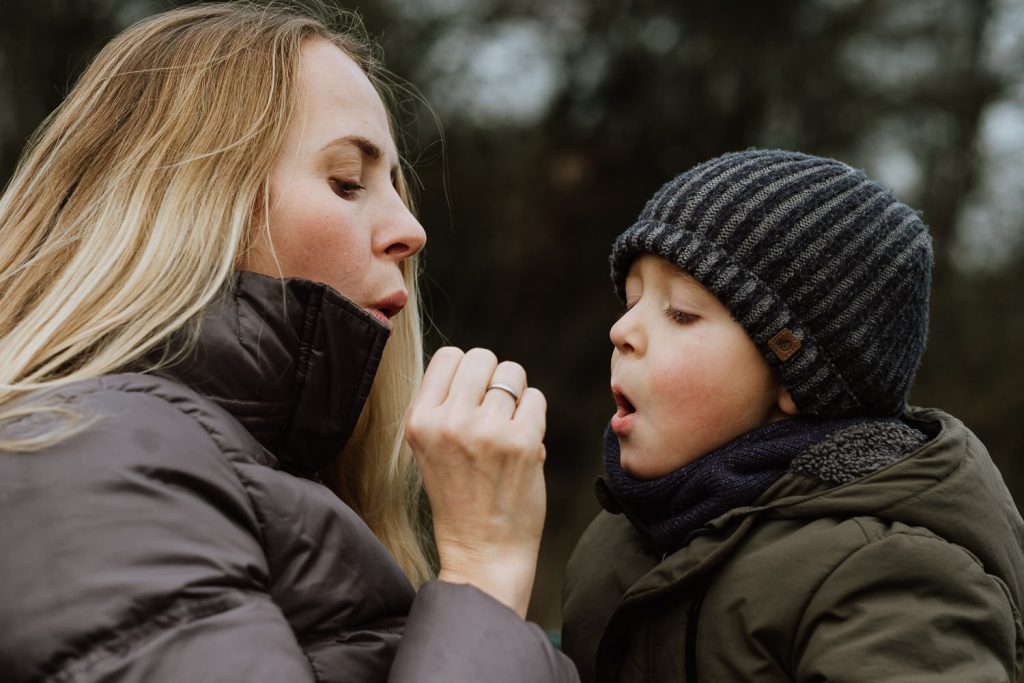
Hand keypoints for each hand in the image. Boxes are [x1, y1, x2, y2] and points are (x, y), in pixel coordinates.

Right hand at [405, 347, 546, 617]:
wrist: (482, 553)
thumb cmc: (460, 498)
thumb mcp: (429, 448)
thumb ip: (444, 404)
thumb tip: (476, 362)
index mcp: (419, 420)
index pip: (449, 355)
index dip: (467, 372)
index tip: (471, 399)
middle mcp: (449, 421)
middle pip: (482, 357)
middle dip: (494, 379)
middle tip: (494, 413)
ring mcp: (487, 431)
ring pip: (513, 373)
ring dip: (516, 397)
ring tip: (507, 429)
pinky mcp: (522, 442)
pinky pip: (536, 399)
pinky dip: (534, 417)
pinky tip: (523, 444)